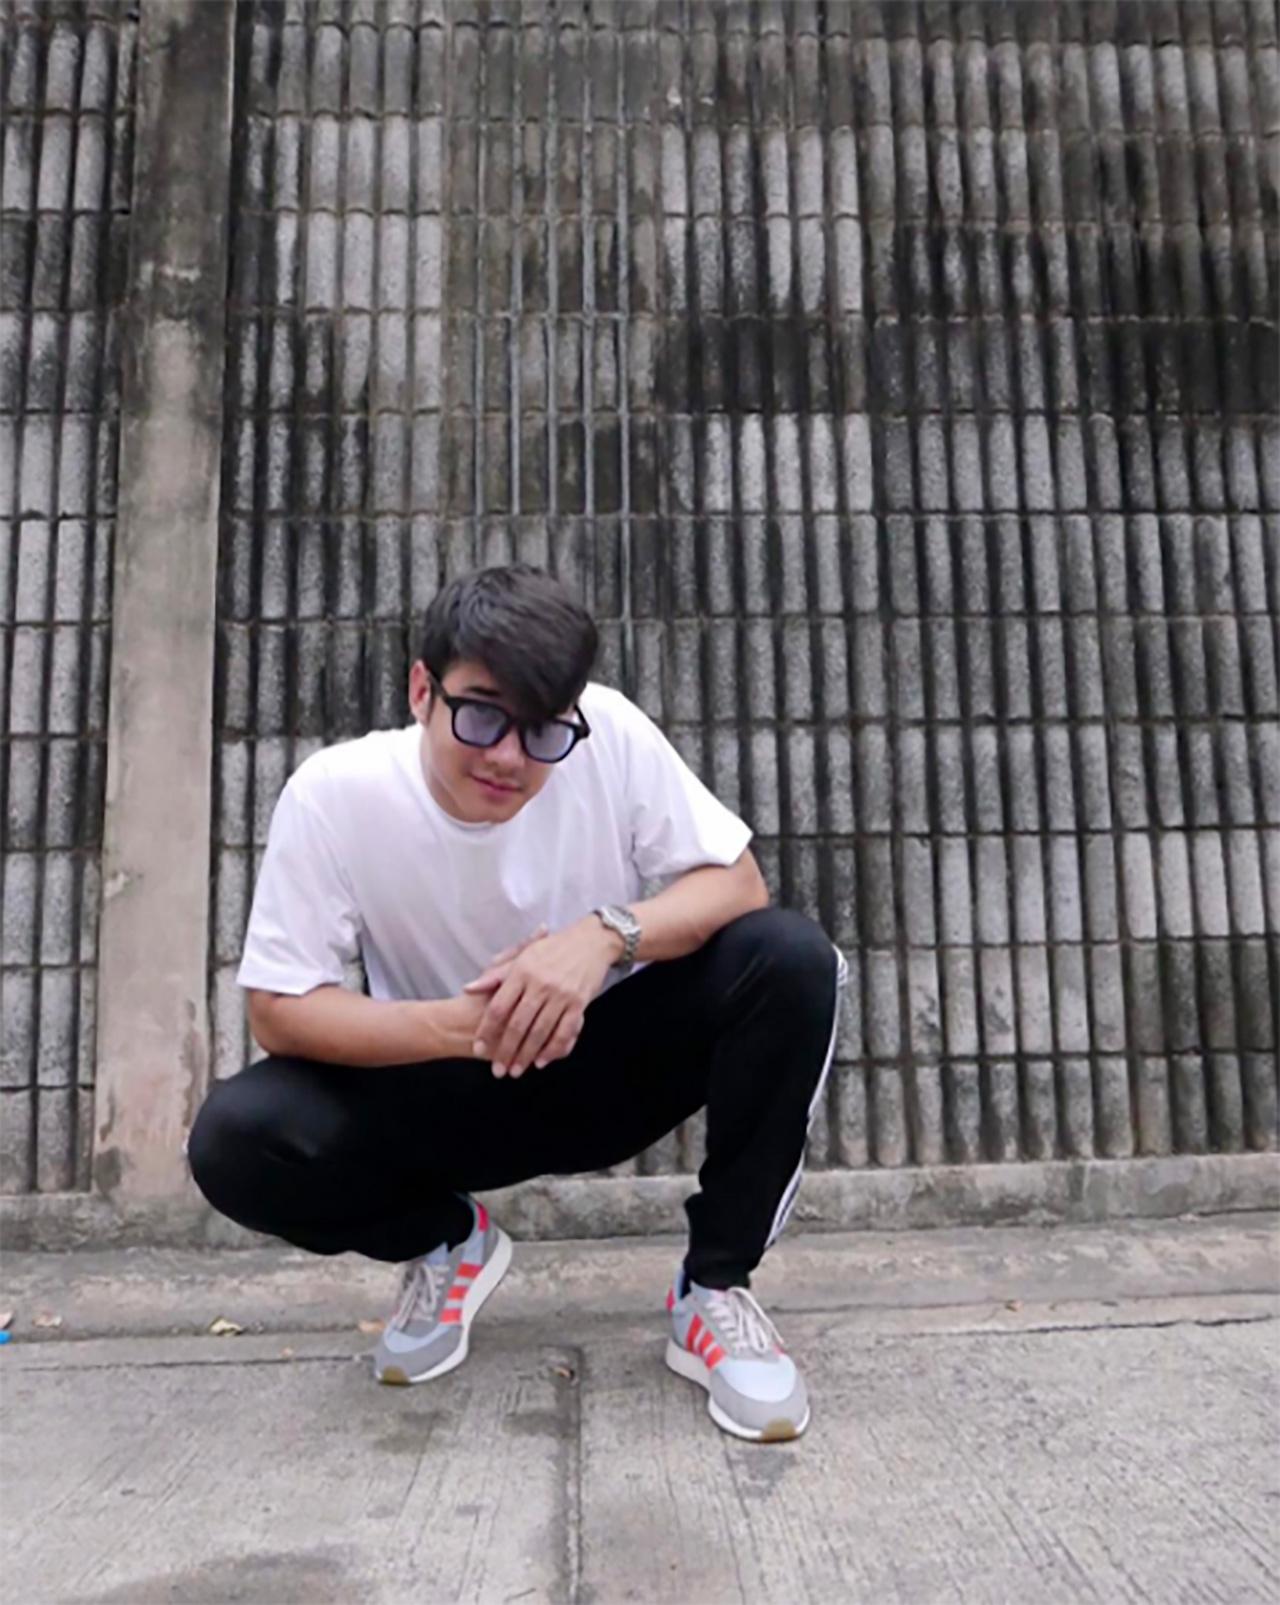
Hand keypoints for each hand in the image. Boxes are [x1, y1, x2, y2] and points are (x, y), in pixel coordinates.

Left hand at [463, 917, 620, 1077]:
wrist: (590, 941)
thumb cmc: (552, 948)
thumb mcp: (522, 955)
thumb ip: (496, 974)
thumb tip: (468, 989)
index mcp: (522, 971)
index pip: (499, 1007)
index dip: (487, 1030)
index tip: (479, 1049)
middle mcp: (540, 984)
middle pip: (517, 1024)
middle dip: (506, 1050)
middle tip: (498, 1071)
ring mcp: (561, 994)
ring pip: (540, 1031)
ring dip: (527, 1055)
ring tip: (516, 1071)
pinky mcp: (579, 1003)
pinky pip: (565, 1031)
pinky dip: (553, 1049)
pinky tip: (542, 1061)